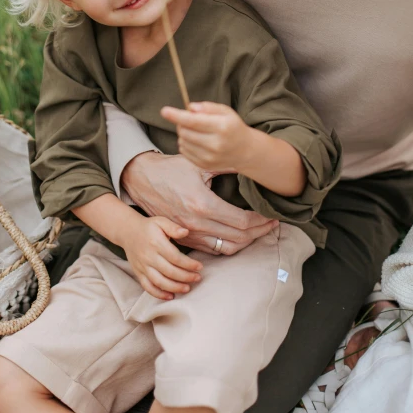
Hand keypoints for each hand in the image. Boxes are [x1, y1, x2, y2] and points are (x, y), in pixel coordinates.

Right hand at [121, 214, 202, 300]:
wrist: (128, 232)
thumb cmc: (148, 227)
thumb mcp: (161, 221)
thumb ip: (173, 227)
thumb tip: (186, 232)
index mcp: (156, 243)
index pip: (175, 257)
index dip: (189, 264)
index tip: (199, 267)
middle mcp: (149, 257)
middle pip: (169, 271)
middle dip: (186, 277)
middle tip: (198, 278)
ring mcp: (143, 267)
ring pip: (160, 282)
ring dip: (175, 287)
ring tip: (187, 288)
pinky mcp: (138, 273)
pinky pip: (148, 287)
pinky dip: (159, 294)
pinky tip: (171, 296)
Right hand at [122, 151, 276, 254]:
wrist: (141, 180)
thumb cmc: (170, 169)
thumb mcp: (198, 163)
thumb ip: (226, 164)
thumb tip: (249, 162)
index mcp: (202, 204)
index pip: (242, 222)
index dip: (261, 221)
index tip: (272, 215)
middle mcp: (196, 224)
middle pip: (238, 238)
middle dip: (259, 232)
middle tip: (272, 224)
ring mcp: (189, 234)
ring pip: (227, 249)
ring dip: (247, 243)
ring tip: (259, 232)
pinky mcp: (185, 239)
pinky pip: (213, 250)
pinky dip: (229, 246)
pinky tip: (239, 237)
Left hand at [161, 102, 251, 171]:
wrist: (244, 151)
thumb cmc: (232, 127)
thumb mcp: (226, 111)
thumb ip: (208, 107)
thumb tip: (190, 108)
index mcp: (222, 127)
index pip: (194, 121)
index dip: (177, 116)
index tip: (164, 110)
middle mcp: (216, 144)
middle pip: (185, 132)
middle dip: (181, 123)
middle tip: (189, 119)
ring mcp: (209, 157)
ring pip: (183, 141)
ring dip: (183, 134)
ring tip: (196, 131)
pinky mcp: (204, 165)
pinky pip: (184, 151)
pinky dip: (185, 143)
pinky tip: (196, 141)